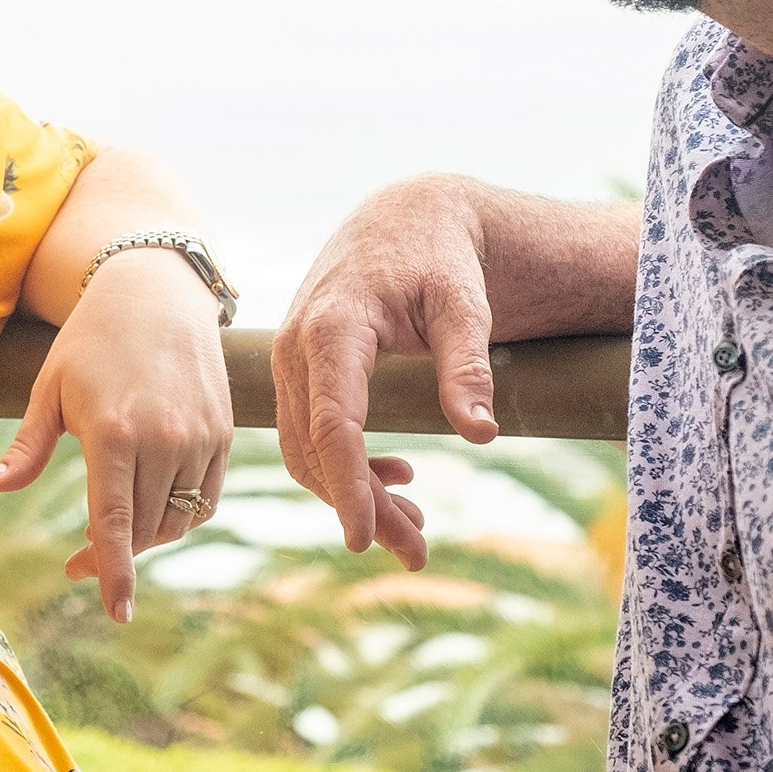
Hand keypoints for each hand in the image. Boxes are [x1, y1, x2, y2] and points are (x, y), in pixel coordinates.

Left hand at [0, 250, 233, 620]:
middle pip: (143, 530)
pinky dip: (177, 516)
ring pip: (174, 521)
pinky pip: (202, 501)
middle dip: (112, 557)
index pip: (115, 522)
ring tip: (111, 530)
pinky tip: (149, 508)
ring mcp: (199, 439)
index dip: (115, 573)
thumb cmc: (91, 340)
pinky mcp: (222, 436)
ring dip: (144, 538)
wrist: (158, 292)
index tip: (117, 613)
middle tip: (79, 562)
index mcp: (114, 432)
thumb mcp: (51, 388)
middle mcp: (164, 440)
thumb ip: (27, 448)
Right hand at [273, 176, 499, 568]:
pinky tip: (399, 475)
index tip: (367, 539)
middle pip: (315, 450)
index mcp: (334, 327)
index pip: (332, 423)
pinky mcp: (300, 369)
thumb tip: (481, 434)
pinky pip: (307, 433)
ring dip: (353, 494)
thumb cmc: (439, 258)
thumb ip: (467, 365)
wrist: (404, 218)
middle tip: (418, 553)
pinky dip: (345, 466)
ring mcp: (291, 360)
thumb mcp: (465, 305)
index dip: (347, 485)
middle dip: (362, 508)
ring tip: (415, 527)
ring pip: (304, 450)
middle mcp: (297, 347)